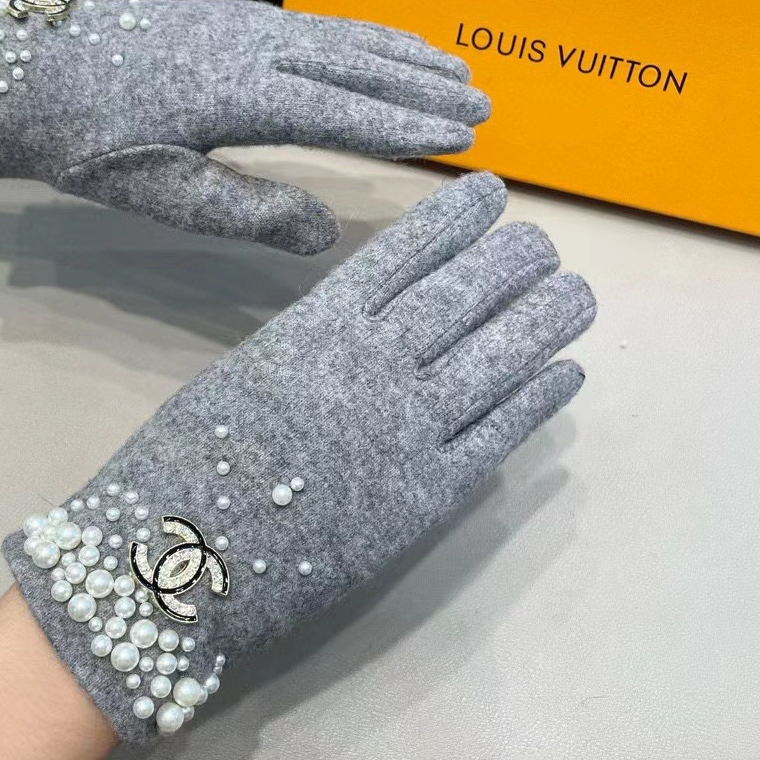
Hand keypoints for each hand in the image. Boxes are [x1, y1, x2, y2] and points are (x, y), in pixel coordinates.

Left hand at [0, 0, 489, 252]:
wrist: (17, 68)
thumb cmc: (84, 139)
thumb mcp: (159, 193)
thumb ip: (247, 213)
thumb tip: (325, 235)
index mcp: (243, 94)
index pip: (346, 111)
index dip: (408, 124)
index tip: (463, 134)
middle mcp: (255, 48)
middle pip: (357, 64)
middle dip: (422, 84)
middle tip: (483, 101)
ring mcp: (242, 26)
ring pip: (340, 36)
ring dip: (400, 53)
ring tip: (453, 67)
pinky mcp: (226, 22)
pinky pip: (313, 26)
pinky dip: (359, 36)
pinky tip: (373, 47)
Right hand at [8, 171, 595, 741]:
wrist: (182, 565)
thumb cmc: (187, 465)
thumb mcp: (243, 377)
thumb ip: (307, 349)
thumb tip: (359, 334)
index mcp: (315, 329)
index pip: (401, 257)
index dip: (452, 222)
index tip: (491, 194)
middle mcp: (373, 367)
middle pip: (461, 298)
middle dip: (510, 262)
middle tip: (545, 243)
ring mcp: (408, 432)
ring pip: (496, 360)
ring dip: (544, 321)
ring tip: (577, 293)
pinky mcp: (428, 497)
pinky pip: (497, 436)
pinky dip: (537, 401)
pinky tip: (565, 374)